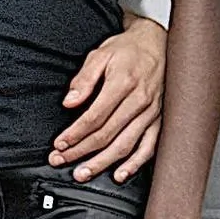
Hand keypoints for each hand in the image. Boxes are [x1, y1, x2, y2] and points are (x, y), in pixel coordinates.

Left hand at [49, 15, 166, 178]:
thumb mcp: (101, 54)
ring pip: (125, 145)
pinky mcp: (159, 120)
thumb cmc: (128, 51)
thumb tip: (69, 102)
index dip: (75, 133)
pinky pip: (148, 147)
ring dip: (102, 162)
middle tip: (61, 160)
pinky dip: (134, 164)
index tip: (60, 143)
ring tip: (83, 172)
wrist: (159, 44)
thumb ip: (84, 79)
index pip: (94, 116)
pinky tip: (120, 174)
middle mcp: (139, 101)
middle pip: (106, 134)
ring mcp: (151, 113)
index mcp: (123, 83)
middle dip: (80, 151)